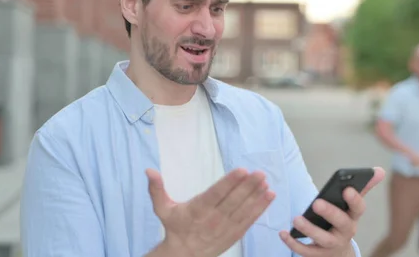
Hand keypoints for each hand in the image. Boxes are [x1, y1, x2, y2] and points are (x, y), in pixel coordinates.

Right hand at [146, 168, 274, 256]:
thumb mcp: (163, 209)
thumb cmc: (175, 228)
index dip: (229, 183)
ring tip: (267, 183)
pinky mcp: (235, 233)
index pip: (216, 194)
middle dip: (248, 187)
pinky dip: (260, 208)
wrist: (184, 255)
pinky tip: (269, 196)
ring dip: (257, 196)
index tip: (242, 170)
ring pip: (244, 210)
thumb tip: (149, 170)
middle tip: (260, 173)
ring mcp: (226, 227)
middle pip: (233, 201)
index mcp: (197, 210)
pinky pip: (249, 220)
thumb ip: (157, 189)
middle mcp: (213, 219)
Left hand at [279, 167, 385, 256]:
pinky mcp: (319, 255)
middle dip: (330, 213)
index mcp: (353, 217)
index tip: (347, 189)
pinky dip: (294, 243)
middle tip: (316, 203)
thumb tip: (380, 170)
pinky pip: (306, 251)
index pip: (358, 208)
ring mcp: (333, 245)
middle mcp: (346, 232)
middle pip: (341, 223)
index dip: (354, 199)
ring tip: (296, 219)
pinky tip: (283, 233)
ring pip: (323, 239)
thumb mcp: (351, 207)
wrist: (338, 252)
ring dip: (310, 230)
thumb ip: (363, 187)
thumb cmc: (342, 221)